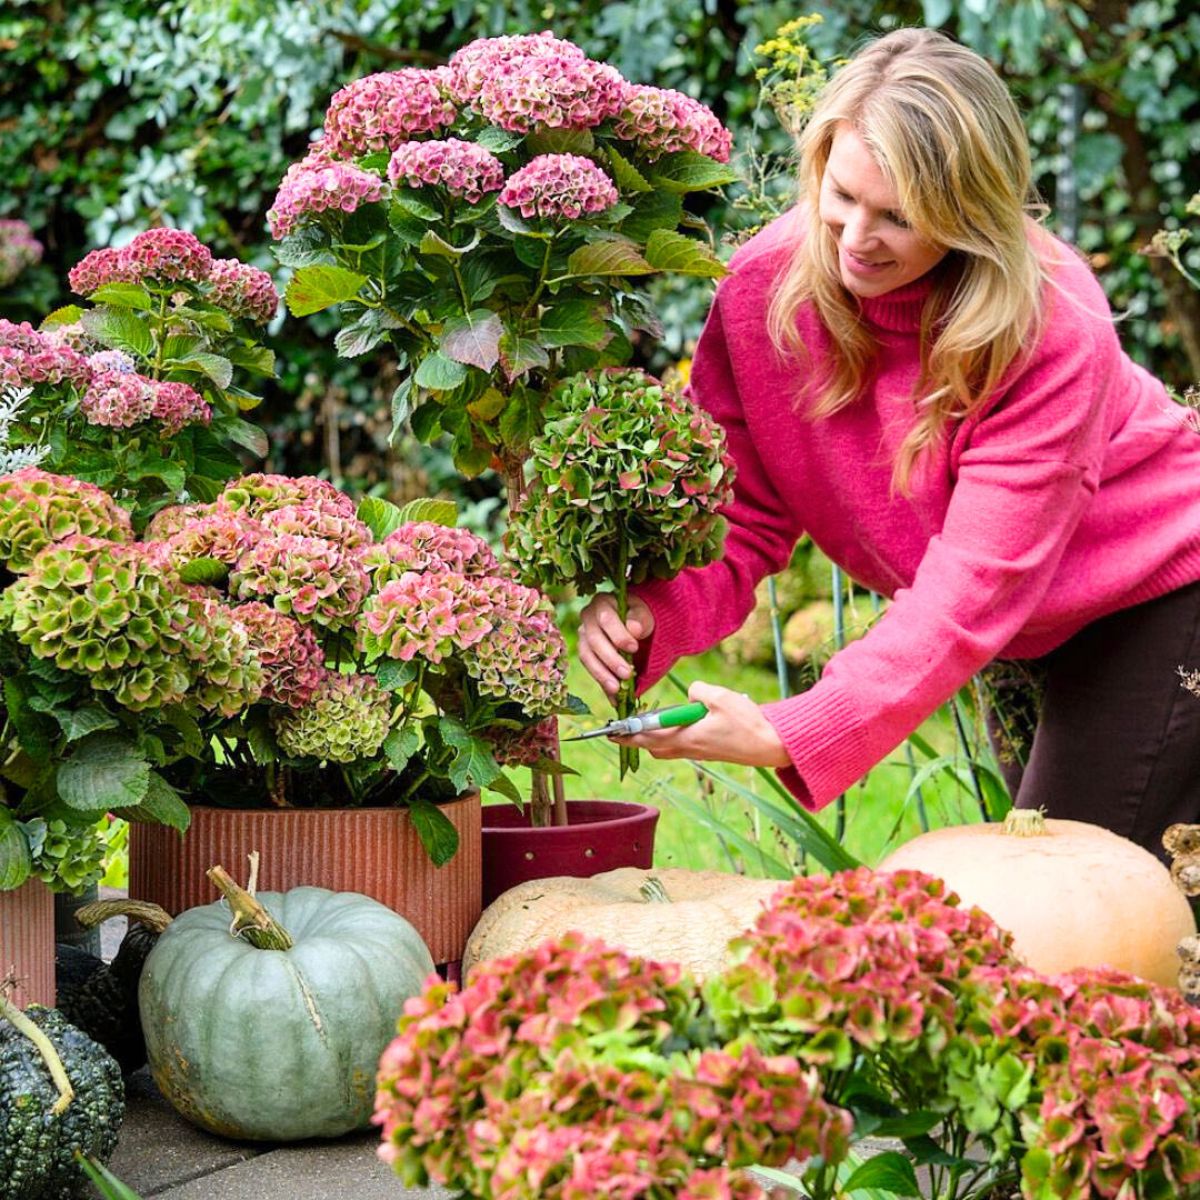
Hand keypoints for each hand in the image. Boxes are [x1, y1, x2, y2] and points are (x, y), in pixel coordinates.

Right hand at [578, 593, 654, 699]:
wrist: (636, 625)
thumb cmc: (640, 615)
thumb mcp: (645, 613)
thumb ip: (641, 618)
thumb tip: (633, 629)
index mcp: (601, 603)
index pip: (605, 619)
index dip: (618, 634)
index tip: (634, 647)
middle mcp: (587, 619)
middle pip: (594, 640)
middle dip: (611, 659)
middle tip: (627, 673)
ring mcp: (584, 637)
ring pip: (587, 657)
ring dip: (602, 674)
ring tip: (617, 689)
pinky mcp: (588, 655)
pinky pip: (592, 671)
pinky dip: (603, 684)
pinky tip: (614, 698)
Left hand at [612, 680, 791, 768]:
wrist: (771, 745)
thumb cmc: (748, 723)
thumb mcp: (722, 698)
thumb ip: (699, 691)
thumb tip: (690, 693)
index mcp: (688, 738)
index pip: (650, 738)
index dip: (629, 734)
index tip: (612, 732)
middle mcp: (690, 749)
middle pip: (654, 747)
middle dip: (637, 738)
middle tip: (623, 728)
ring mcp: (699, 752)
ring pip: (667, 748)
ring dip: (654, 738)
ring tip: (648, 722)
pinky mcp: (707, 751)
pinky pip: (680, 746)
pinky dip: (670, 737)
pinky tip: (676, 723)